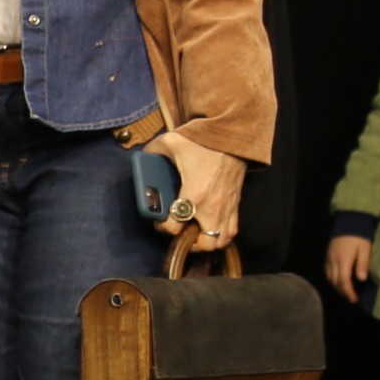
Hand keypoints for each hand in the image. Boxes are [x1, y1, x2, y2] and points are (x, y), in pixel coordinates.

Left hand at [154, 130, 245, 251]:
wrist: (232, 136)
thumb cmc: (202, 141)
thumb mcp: (171, 142)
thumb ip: (153, 152)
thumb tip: (142, 157)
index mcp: (194, 195)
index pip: (175, 226)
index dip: (163, 227)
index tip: (159, 222)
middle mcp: (212, 207)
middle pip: (205, 243)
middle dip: (189, 243)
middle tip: (180, 233)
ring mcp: (227, 208)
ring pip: (221, 240)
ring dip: (207, 242)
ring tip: (195, 235)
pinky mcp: (236, 204)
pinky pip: (232, 229)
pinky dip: (221, 234)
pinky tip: (210, 228)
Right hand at [323, 234, 371, 305]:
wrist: (348, 222)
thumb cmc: (360, 236)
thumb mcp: (365, 249)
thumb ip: (363, 263)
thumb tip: (361, 279)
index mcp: (343, 260)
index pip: (343, 280)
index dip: (348, 292)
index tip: (355, 299)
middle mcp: (333, 262)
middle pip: (335, 281)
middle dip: (343, 292)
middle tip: (352, 299)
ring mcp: (329, 259)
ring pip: (330, 278)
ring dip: (337, 287)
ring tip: (346, 292)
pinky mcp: (328, 257)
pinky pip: (328, 272)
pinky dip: (333, 280)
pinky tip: (339, 282)